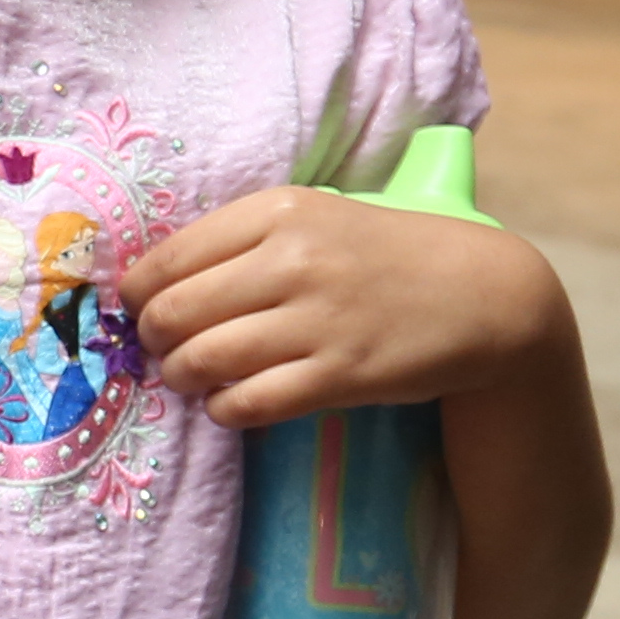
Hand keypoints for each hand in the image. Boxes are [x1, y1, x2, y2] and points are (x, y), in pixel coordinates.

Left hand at [123, 181, 572, 433]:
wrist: (482, 295)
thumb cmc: (386, 255)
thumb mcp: (318, 218)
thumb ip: (245, 240)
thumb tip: (155, 281)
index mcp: (280, 209)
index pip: (168, 257)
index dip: (137, 294)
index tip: (138, 309)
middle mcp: (293, 259)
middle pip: (173, 312)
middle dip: (154, 339)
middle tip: (163, 349)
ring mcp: (316, 319)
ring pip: (201, 360)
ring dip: (181, 377)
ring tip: (191, 378)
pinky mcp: (339, 374)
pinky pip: (247, 402)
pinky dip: (225, 409)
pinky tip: (232, 402)